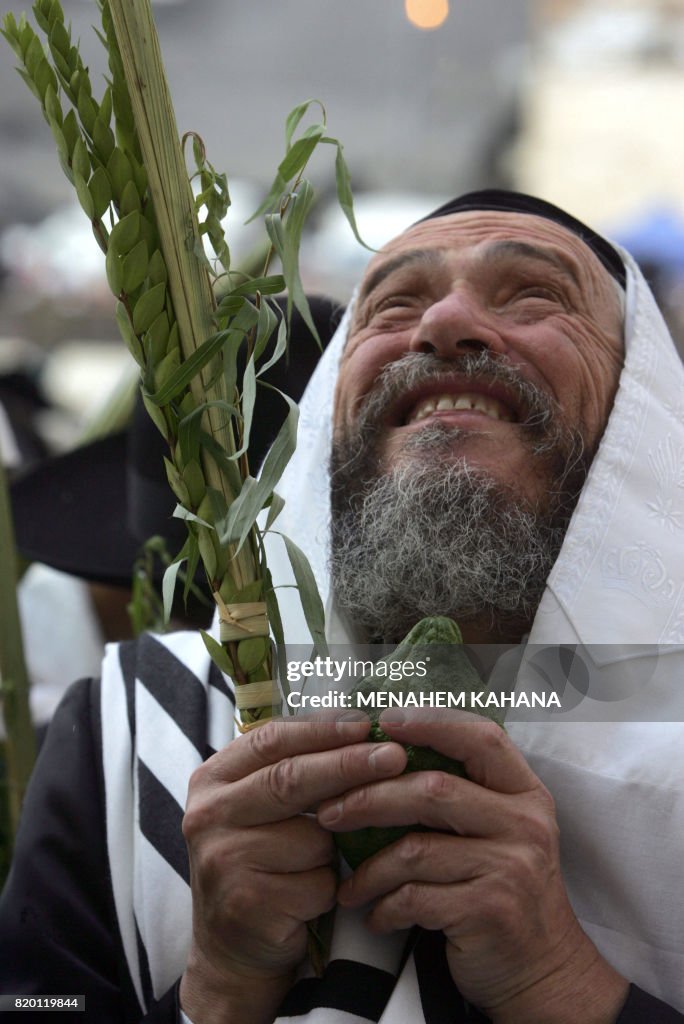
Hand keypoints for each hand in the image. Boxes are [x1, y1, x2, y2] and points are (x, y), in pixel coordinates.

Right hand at [179, 714, 406, 1023]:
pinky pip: (317, 882)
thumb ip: (291, 771)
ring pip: (313, 836)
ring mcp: (223, 860)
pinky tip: (308, 898)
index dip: (321, 730)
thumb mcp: (260, 808)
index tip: (364, 723)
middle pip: (291, 779)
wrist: (231, 950)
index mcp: (212, 780)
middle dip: (349, 764)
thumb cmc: (260, 863)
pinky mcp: (246, 903)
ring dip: (336, 848)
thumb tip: (362, 732)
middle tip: (395, 756)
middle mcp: (207, 815)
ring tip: (320, 862)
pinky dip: (329, 887)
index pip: (270, 739)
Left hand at [317, 709, 628, 1023]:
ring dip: (369, 868)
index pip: (481, 737)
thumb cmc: (504, 890)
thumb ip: (463, 795)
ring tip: (350, 883)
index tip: (383, 722)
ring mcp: (511, 867)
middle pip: (433, 789)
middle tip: (330, 812)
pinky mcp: (490, 911)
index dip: (430, 723)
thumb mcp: (500, 832)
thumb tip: (384, 757)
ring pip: (416, 848)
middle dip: (370, 797)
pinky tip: (375, 915)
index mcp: (525, 793)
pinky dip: (385, 907)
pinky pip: (416, 897)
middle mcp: (525, 824)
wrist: (544, 970)